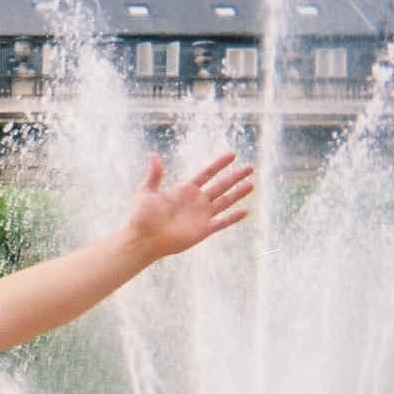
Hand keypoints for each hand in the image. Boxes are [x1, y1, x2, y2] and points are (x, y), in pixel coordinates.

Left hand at [125, 151, 254, 259]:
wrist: (144, 239)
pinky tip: (245, 211)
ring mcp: (202, 215)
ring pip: (225, 202)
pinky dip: (233, 217)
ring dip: (238, 193)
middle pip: (221, 186)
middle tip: (250, 167)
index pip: (207, 174)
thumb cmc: (142, 216)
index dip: (219, 164)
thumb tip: (152, 154)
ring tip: (252, 184)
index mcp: (185, 190)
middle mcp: (196, 201)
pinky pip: (222, 222)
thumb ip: (154, 174)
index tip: (232, 155)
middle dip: (235, 176)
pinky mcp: (204, 230)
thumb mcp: (147, 191)